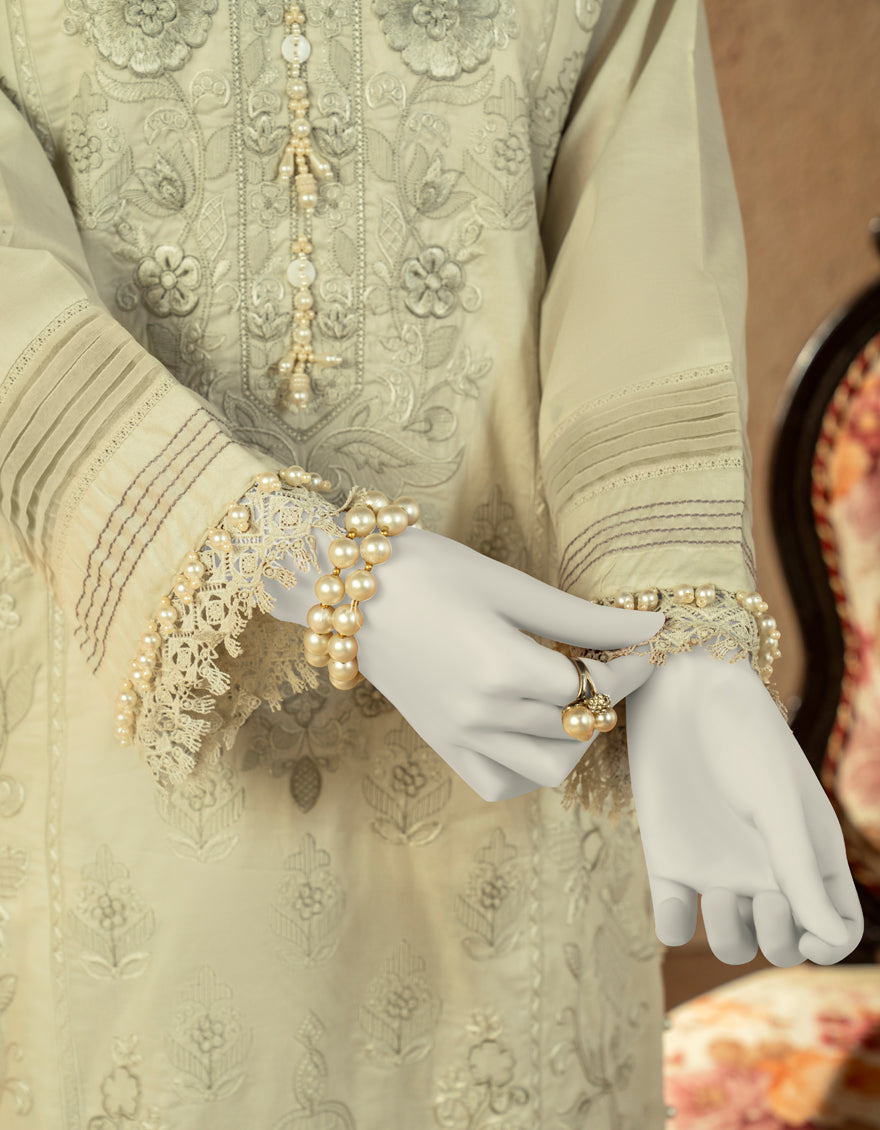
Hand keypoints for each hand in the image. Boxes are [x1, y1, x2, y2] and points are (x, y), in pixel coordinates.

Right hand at [266, 520, 664, 801]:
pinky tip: (535, 729)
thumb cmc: (429, 573)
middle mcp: (483, 714)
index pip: (592, 685)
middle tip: (611, 660)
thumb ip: (582, 617)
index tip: (639, 642)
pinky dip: (531, 768)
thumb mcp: (510, 586)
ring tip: (573, 697)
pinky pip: (501, 783)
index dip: (625, 665)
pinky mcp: (443, 745)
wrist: (351, 590)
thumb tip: (651, 626)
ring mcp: (460, 737)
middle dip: (609, 693)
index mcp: (503, 668)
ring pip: (548, 769)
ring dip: (576, 738)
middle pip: (577, 725)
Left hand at [625, 643, 863, 965]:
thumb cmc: (745, 739)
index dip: (827, 946)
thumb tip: (828, 942)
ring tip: (718, 894)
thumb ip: (801, 871)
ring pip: (730, 940)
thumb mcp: (778, 804)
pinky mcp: (669, 861)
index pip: (835, 928)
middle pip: (783, 941)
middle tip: (762, 896)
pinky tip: (676, 901)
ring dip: (728, 935)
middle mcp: (766, 868)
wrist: (682, 695)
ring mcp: (717, 867)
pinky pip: (673, 923)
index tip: (807, 934)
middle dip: (778, 939)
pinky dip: (674, 926)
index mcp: (810, 854)